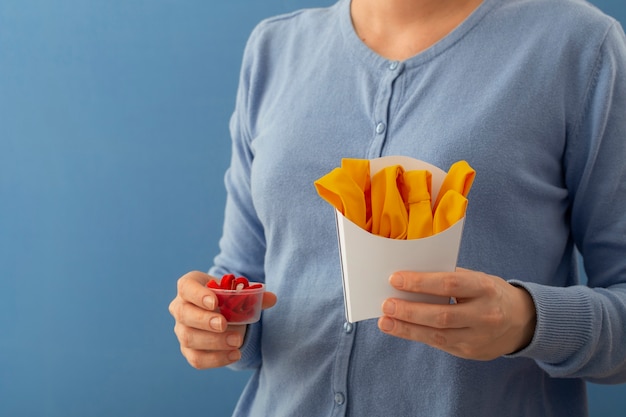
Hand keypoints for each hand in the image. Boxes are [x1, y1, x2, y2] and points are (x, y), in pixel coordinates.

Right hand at [168, 270, 276, 368]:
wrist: (223, 314)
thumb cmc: (228, 297)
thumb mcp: (239, 291)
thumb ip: (254, 295)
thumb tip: (271, 298)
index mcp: (189, 286)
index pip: (187, 288)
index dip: (198, 295)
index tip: (215, 302)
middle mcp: (180, 307)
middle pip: (184, 314)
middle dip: (204, 320)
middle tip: (224, 324)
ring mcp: (181, 330)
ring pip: (189, 338)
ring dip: (213, 341)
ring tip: (236, 341)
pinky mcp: (188, 350)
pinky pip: (196, 358)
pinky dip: (216, 359)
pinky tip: (234, 354)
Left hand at [377, 268, 535, 359]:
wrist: (522, 321)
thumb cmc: (490, 293)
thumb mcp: (477, 278)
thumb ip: (448, 278)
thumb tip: (410, 279)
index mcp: (485, 288)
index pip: (449, 284)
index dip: (420, 282)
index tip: (395, 279)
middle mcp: (485, 314)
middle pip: (442, 315)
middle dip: (410, 311)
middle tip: (387, 305)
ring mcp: (479, 337)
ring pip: (438, 335)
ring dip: (408, 329)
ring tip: (385, 322)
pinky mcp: (471, 352)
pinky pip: (440, 345)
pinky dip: (418, 336)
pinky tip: (401, 330)